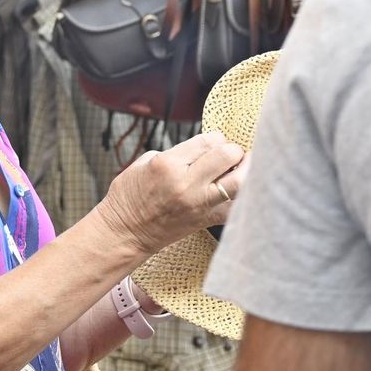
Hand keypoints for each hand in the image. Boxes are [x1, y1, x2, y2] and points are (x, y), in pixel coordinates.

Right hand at [99, 132, 246, 255]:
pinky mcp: (205, 220)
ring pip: (239, 182)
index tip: (215, 141)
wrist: (125, 232)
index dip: (216, 138)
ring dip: (245, 169)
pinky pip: (235, 207)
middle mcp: (186, 184)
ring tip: (242, 166)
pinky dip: (241, 196)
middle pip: (228, 156)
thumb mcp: (146, 162)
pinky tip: (237, 190)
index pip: (208, 141)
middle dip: (233, 150)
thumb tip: (203, 147)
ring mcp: (198, 204)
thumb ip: (177, 152)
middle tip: (231, 152)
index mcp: (168, 164)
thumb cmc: (130, 196)